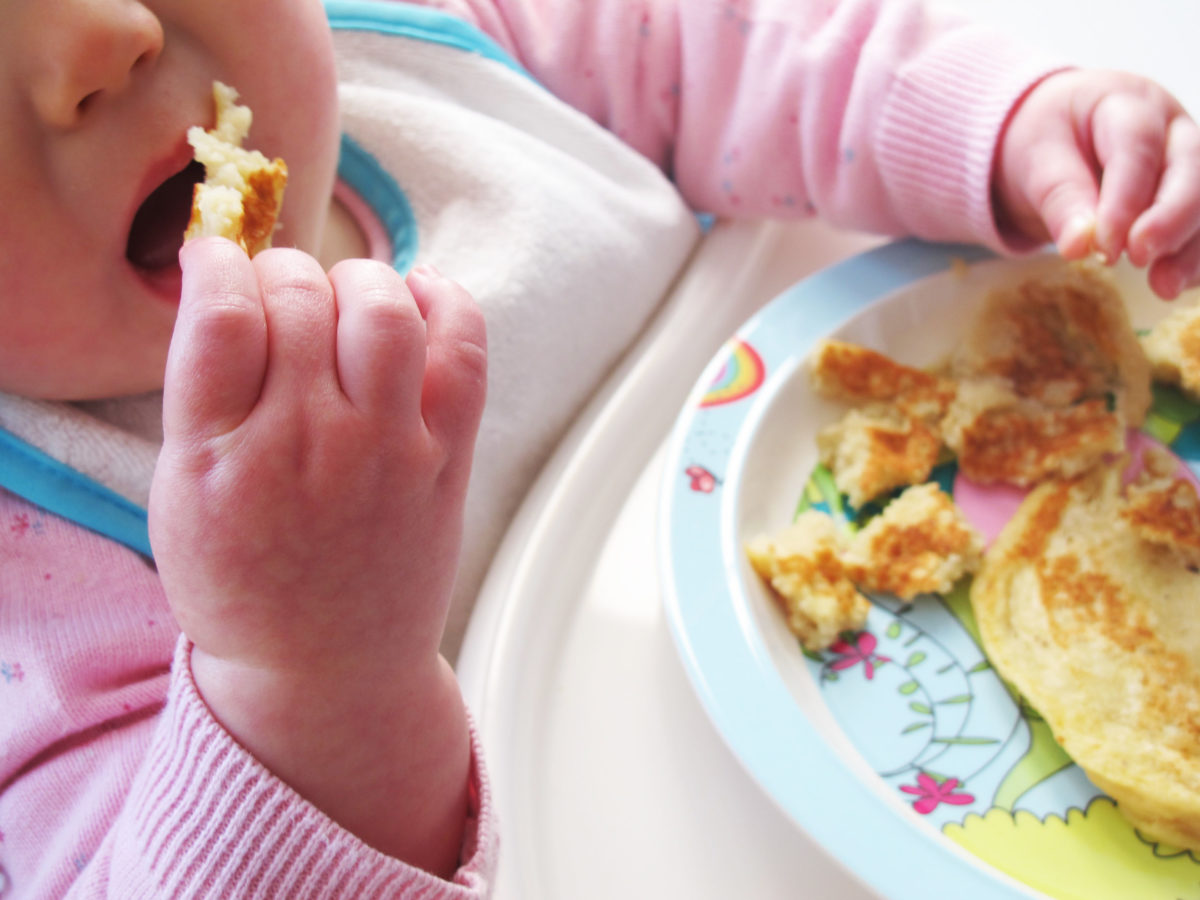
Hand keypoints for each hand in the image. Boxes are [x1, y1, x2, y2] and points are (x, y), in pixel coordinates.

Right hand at [148, 238, 486, 873]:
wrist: (326, 669)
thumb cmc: (243, 583)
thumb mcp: (178, 497)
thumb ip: (201, 395)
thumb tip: (230, 286)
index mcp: (221, 458)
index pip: (224, 314)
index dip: (217, 263)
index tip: (217, 260)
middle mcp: (309, 446)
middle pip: (301, 297)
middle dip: (281, 272)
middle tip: (279, 294)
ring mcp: (388, 452)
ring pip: (384, 311)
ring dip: (359, 281)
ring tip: (343, 299)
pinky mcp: (446, 460)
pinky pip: (464, 353)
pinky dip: (447, 304)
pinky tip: (419, 295)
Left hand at [994, 68, 1199, 298]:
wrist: (1057, 138)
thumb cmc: (1048, 141)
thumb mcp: (1036, 160)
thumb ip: (1059, 198)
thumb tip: (1080, 246)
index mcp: (1126, 104)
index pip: (1137, 147)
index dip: (1126, 199)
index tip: (1106, 246)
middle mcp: (1170, 127)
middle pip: (1191, 167)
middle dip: (1171, 218)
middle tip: (1139, 258)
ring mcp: (1189, 160)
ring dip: (1192, 246)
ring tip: (1162, 286)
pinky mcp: (1192, 193)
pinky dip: (1196, 257)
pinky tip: (1174, 284)